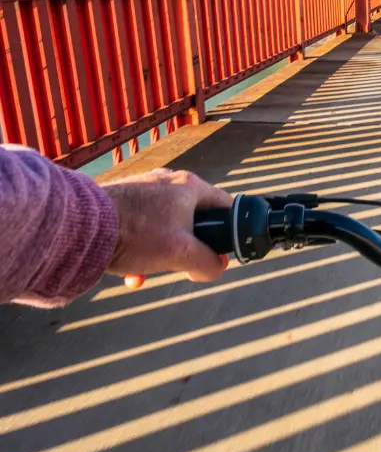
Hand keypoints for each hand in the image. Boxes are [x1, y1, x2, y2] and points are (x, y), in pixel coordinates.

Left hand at [101, 169, 232, 289]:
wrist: (80, 226)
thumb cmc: (136, 234)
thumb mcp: (182, 254)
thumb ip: (208, 263)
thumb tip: (216, 267)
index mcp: (191, 186)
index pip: (227, 206)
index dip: (230, 232)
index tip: (221, 253)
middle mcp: (170, 181)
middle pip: (196, 219)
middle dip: (190, 248)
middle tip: (182, 265)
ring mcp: (145, 188)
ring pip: (168, 225)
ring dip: (163, 252)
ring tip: (149, 270)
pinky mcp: (123, 199)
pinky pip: (143, 226)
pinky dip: (142, 248)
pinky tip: (130, 268)